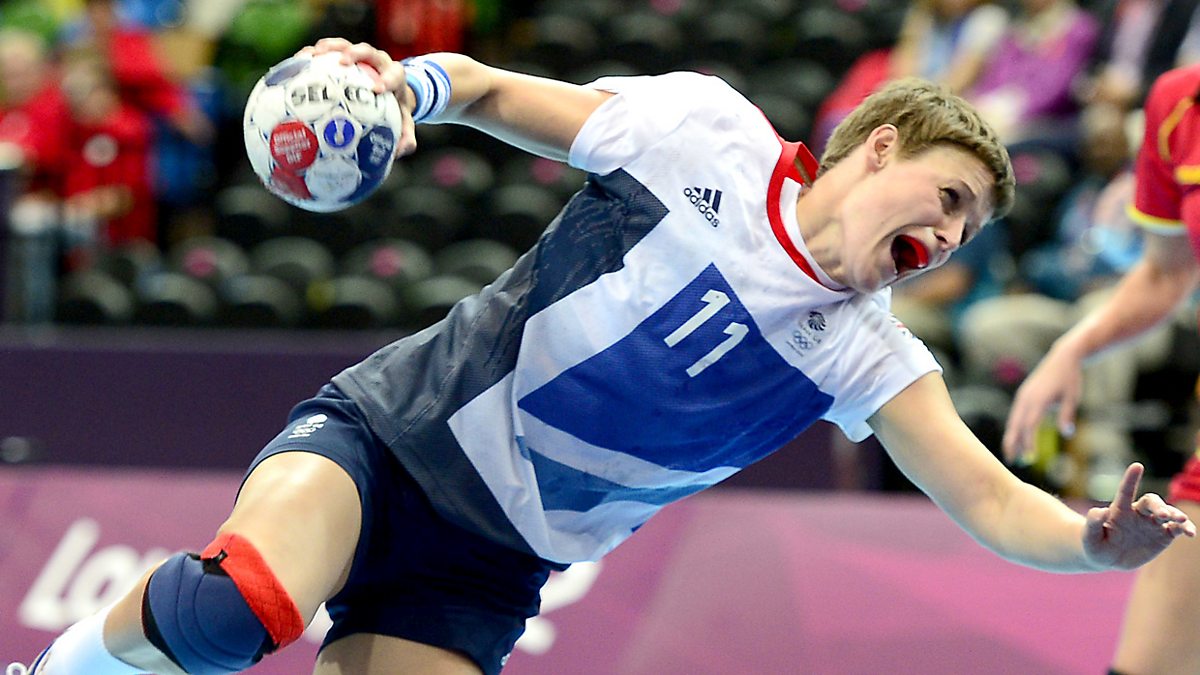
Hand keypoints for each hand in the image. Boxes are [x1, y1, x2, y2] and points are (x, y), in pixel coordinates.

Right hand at [298, 38, 417, 158]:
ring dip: (330, 47)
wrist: (391, 92)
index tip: (377, 89)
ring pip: (345, 45)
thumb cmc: (395, 110)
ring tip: (313, 55)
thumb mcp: (403, 124)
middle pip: (368, 52)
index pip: (394, 74)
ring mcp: (359, 57)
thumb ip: (405, 137)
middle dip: (356, 54)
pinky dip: (314, 55)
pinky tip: (298, 62)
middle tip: (343, 62)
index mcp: (394, 76)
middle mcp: (378, 62)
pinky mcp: (342, 55)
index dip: (387, 78)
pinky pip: (327, 52)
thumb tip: (400, 150)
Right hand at [1001, 340, 1083, 462]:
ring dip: (1012, 437)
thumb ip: (1067, 415)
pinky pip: (1016, 415)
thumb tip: (1067, 433)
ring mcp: (1023, 396)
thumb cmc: (1070, 378)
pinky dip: (1015, 428)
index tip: (1031, 458)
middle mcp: (1026, 398)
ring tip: (1012, 454)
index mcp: (1038, 399)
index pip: (1030, 425)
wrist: (1062, 358)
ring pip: (1013, 420)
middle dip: (1013, 443)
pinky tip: (1016, 439)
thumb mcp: (1072, 397)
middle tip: (1012, 461)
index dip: (1029, 442)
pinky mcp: (1023, 395)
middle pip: (1016, 425)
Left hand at [1083, 463, 1195, 569]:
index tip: (1137, 466)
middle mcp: (1138, 513)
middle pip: (1151, 502)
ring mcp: (1152, 523)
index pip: (1125, 491)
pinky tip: (1190, 533)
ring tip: (1182, 521)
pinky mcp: (1163, 535)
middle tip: (1163, 515)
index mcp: (1119, 510)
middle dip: (1158, 506)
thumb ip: (1093, 523)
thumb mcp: (1089, 537)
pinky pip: (1177, 529)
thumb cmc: (1094, 544)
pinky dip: (1185, 528)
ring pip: (1168, 513)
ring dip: (1176, 515)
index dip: (1131, 479)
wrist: (1107, 557)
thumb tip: (1100, 510)